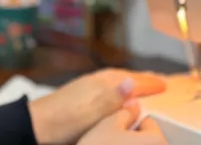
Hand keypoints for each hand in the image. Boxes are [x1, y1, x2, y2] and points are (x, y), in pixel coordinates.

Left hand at [28, 68, 165, 143]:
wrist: (34, 126)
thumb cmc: (63, 122)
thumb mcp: (91, 114)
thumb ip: (113, 99)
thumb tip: (133, 81)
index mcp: (102, 84)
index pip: (133, 81)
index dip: (150, 83)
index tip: (166, 85)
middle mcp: (95, 81)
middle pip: (124, 76)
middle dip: (142, 78)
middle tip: (158, 80)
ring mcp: (85, 86)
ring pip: (114, 80)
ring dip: (129, 81)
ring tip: (140, 85)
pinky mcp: (78, 94)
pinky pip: (106, 85)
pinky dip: (117, 87)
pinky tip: (114, 95)